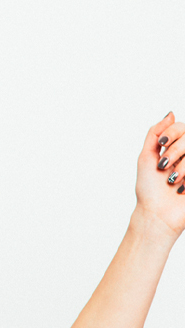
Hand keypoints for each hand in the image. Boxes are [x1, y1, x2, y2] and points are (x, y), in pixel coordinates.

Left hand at [136, 112, 184, 237]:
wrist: (158, 214)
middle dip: (176, 150)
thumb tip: (171, 113)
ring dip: (183, 166)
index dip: (172, 133)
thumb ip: (156, 133)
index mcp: (175, 150)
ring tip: (173, 181)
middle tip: (163, 166)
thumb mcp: (146, 157)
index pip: (181, 127)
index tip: (161, 146)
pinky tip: (182, 188)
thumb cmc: (149, 189)